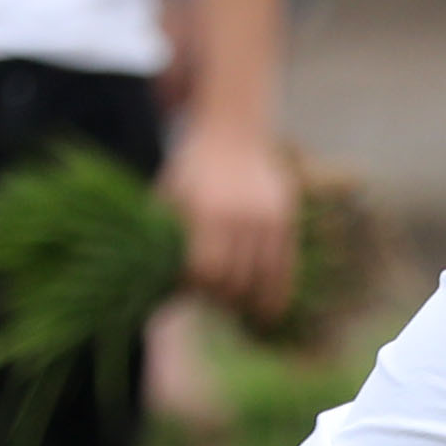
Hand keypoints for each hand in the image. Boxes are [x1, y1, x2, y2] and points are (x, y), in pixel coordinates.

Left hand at [160, 121, 297, 324]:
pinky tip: (270, 311)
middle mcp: (243, 217)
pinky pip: (286, 266)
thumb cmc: (193, 165)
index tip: (187, 290)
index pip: (206, 269)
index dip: (196, 287)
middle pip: (235, 278)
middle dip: (221, 298)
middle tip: (210, 302)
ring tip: (239, 313)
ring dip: (250, 301)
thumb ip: (165, 231)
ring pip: (263, 278)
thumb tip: (157, 278)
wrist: (235, 132)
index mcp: (209, 211)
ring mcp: (270, 219)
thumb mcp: (170, 192)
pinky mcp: (288, 220)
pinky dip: (278, 292)